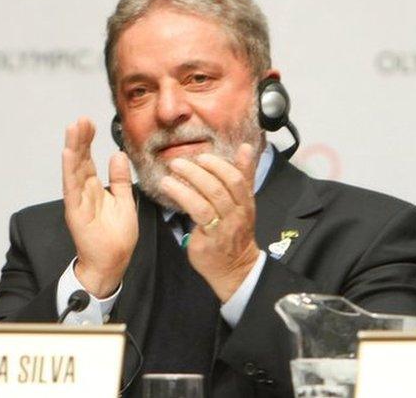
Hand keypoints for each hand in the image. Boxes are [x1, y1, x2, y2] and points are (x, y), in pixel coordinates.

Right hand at [62, 118, 137, 297]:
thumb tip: (117, 155)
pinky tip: (68, 154)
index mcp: (95, 189)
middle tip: (81, 119)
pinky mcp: (76, 212)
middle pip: (79, 161)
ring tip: (73, 129)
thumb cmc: (117, 235)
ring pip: (73, 170)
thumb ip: (119, 179)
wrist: (113, 262)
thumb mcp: (124, 201)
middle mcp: (83, 192)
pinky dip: (69, 171)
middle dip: (80, 139)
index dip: (88, 141)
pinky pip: (72, 189)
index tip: (90, 122)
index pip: (89, 160)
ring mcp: (78, 201)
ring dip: (73, 149)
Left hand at [159, 144, 260, 302]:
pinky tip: (170, 188)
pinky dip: (183, 197)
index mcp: (246, 202)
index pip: (237, 179)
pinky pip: (198, 213)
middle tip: (179, 162)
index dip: (219, 165)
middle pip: (221, 186)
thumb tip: (246, 148)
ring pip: (209, 198)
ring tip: (169, 174)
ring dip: (188, 182)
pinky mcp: (210, 239)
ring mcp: (225, 227)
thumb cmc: (235, 232)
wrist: (236, 267)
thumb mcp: (243, 203)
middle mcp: (238, 213)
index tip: (202, 156)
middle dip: (199, 170)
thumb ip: (244, 176)